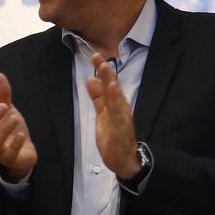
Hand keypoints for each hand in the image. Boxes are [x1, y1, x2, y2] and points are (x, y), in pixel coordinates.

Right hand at [0, 73, 37, 179]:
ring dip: (4, 129)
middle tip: (4, 106)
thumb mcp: (7, 110)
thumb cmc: (10, 130)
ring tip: (15, 118)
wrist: (23, 152)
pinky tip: (21, 135)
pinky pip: (9, 153)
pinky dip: (15, 144)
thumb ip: (2, 95)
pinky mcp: (10, 159)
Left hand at [85, 52, 140, 177]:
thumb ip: (98, 97)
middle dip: (106, 71)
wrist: (124, 159)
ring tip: (105, 67)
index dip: (102, 70)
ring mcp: (122, 117)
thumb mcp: (102, 113)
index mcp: (115, 104)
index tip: (95, 55)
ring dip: (110, 80)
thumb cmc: (114, 137)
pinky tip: (113, 88)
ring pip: (116, 96)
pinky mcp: (121, 127)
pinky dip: (115, 99)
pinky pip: (118, 111)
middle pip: (113, 86)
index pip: (108, 84)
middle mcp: (120, 107)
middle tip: (98, 55)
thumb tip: (91, 79)